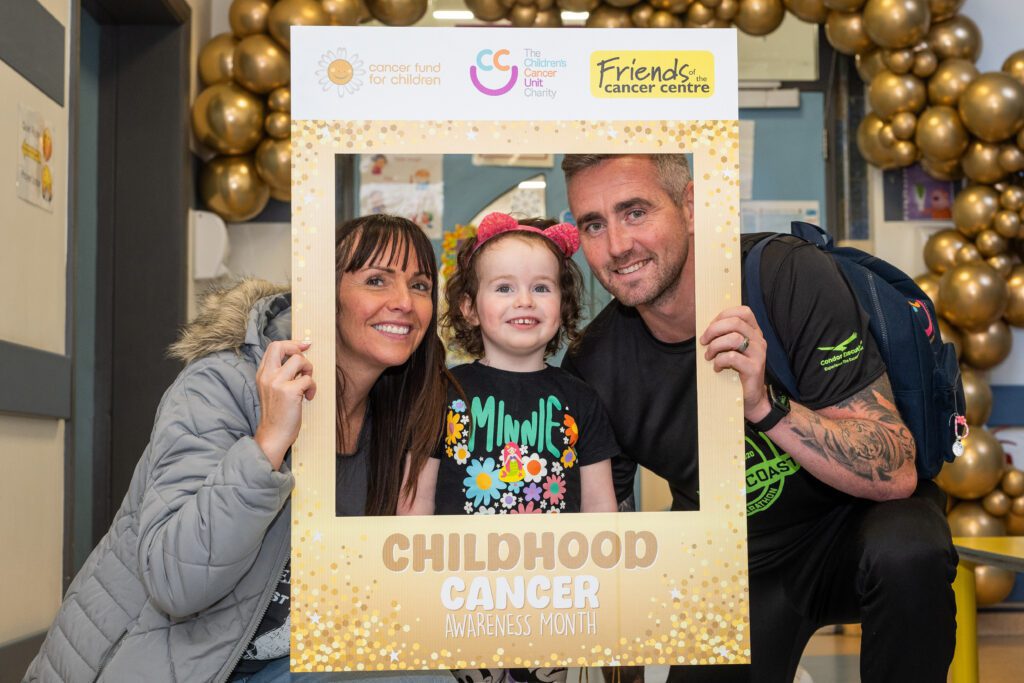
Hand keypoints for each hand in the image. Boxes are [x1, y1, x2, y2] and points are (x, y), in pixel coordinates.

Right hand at [254, 340, 315, 469]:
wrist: (273, 435)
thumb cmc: (277, 414)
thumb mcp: (271, 389)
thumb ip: (279, 374)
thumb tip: (298, 357)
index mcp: (262, 374)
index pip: (274, 347)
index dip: (291, 344)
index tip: (304, 346)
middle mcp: (267, 375)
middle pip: (281, 346)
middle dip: (298, 349)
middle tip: (304, 364)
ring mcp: (277, 383)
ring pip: (299, 360)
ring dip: (309, 370)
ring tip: (307, 384)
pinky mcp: (289, 392)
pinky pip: (308, 379)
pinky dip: (312, 387)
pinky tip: (308, 397)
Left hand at [699, 306, 769, 421]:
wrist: (751, 397)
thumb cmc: (737, 372)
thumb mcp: (732, 350)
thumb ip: (725, 337)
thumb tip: (706, 328)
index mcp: (754, 332)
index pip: (743, 311)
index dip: (723, 315)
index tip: (710, 326)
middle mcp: (759, 340)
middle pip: (736, 322)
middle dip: (714, 329)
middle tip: (703, 341)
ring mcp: (759, 354)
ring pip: (734, 338)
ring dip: (715, 346)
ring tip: (709, 356)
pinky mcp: (755, 368)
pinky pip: (732, 357)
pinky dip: (719, 361)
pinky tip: (717, 368)